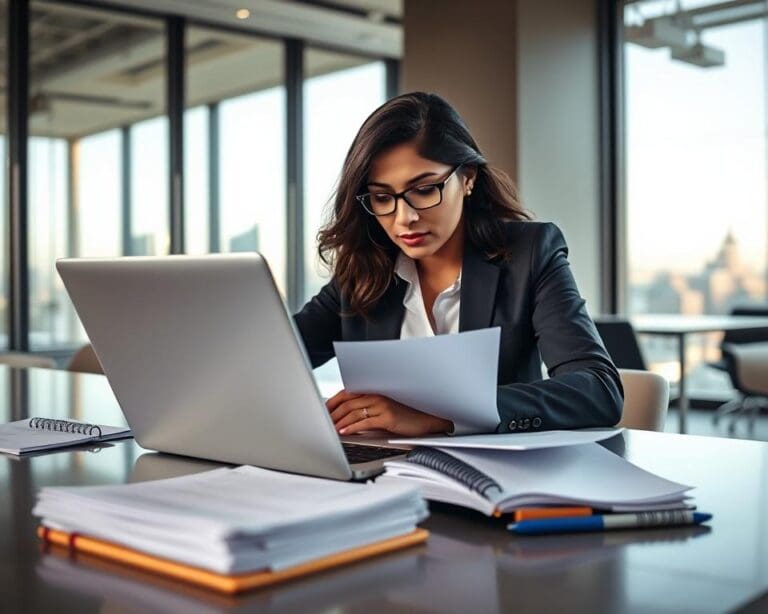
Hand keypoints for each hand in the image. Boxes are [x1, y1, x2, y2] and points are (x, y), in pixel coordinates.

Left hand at [326, 390, 453, 436]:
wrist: (427, 419)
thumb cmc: (405, 416)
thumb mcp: (384, 410)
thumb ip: (367, 410)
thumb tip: (346, 419)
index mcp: (374, 391)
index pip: (347, 393)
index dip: (332, 402)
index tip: (322, 411)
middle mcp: (377, 395)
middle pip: (347, 402)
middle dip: (331, 413)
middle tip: (321, 422)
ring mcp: (382, 405)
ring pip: (353, 412)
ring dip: (338, 421)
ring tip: (329, 429)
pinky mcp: (387, 417)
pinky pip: (364, 422)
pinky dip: (351, 427)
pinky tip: (343, 432)